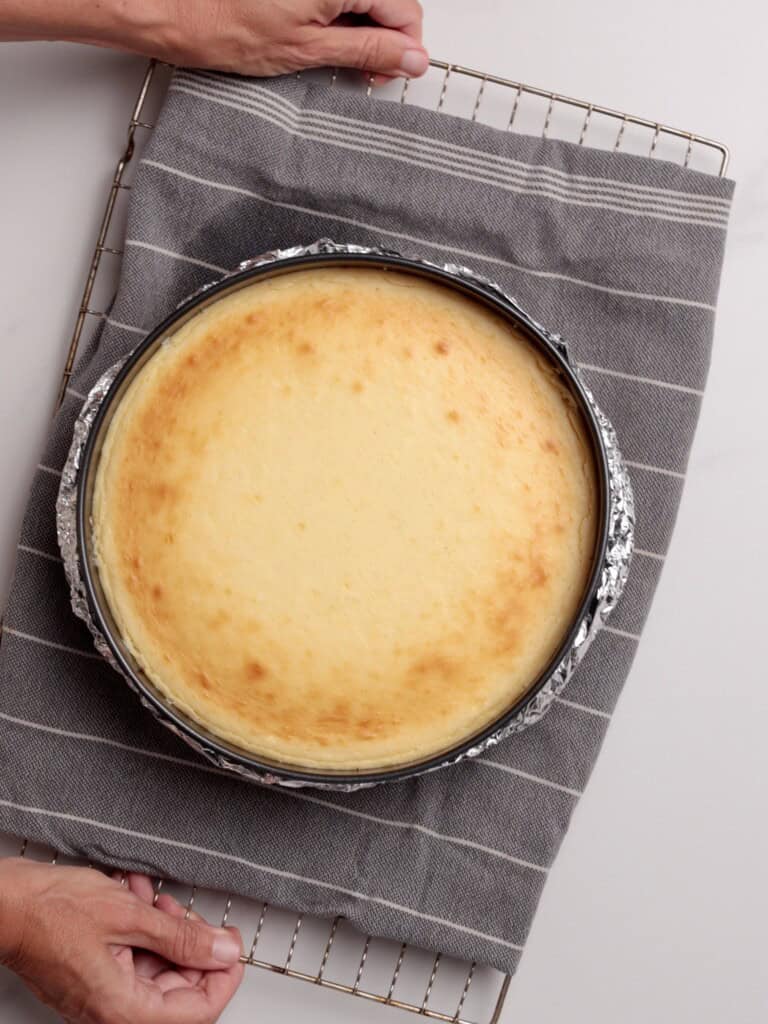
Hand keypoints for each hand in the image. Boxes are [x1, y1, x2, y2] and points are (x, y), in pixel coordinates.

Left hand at [0, 0, 428, 80]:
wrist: (172, 8)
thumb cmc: (224, 25)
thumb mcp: (307, 49)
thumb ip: (367, 50)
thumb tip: (410, 58)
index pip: (405, 9)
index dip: (402, 47)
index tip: (385, 72)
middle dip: (380, 35)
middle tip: (359, 71)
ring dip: (356, 25)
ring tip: (329, 53)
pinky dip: (332, 14)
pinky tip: (313, 33)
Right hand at [0, 859, 243, 1023]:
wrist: (6, 902)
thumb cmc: (51, 911)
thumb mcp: (131, 915)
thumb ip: (182, 937)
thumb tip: (222, 950)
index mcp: (123, 1007)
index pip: (197, 1009)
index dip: (222, 974)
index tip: (230, 944)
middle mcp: (111, 1010)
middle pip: (178, 988)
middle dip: (188, 943)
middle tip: (186, 913)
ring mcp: (100, 992)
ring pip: (156, 968)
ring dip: (162, 928)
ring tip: (154, 899)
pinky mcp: (92, 974)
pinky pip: (132, 957)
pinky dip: (140, 927)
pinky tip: (134, 899)